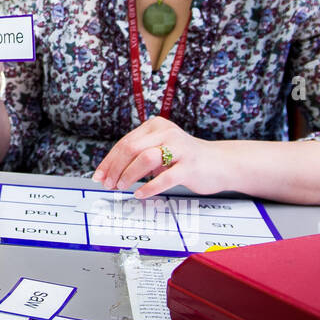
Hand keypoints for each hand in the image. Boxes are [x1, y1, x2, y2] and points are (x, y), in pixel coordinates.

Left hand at [91, 117, 229, 197]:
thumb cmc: (184, 158)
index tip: (99, 176)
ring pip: (146, 158)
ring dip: (129, 175)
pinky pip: (165, 177)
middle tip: (108, 184)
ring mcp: (180, 148)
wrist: (220, 163)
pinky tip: (140, 194)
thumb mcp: (160, 149)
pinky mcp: (190, 166)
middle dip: (115, 168)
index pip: (125, 142)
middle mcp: (167, 132)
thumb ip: (139, 155)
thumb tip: (110, 172)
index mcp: (155, 126)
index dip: (109, 161)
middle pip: (131, 148)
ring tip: (121, 187)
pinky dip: (149, 187)